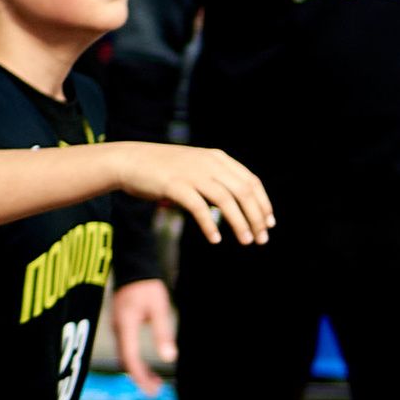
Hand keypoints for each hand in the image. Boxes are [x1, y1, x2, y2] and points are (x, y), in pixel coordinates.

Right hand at [109, 278, 176, 389]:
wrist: (133, 269)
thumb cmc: (147, 287)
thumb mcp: (159, 309)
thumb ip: (163, 333)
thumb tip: (169, 357)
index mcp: (126, 325)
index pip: (130, 358)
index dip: (140, 376)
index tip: (152, 389)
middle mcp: (118, 330)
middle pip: (125, 361)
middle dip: (139, 378)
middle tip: (156, 391)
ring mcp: (117, 328)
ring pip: (124, 356)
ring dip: (138, 371)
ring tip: (155, 382)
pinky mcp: (120, 326)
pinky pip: (125, 349)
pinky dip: (134, 361)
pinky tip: (146, 367)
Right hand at [113, 143, 273, 247]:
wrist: (130, 160)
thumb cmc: (164, 169)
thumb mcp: (196, 167)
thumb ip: (216, 180)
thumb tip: (236, 204)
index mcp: (218, 158)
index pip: (251, 181)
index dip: (263, 203)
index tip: (269, 222)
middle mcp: (209, 163)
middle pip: (243, 192)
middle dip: (256, 217)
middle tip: (262, 238)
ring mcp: (192, 173)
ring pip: (226, 200)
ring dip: (240, 223)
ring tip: (246, 241)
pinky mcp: (174, 185)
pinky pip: (198, 207)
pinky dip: (210, 224)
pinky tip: (216, 239)